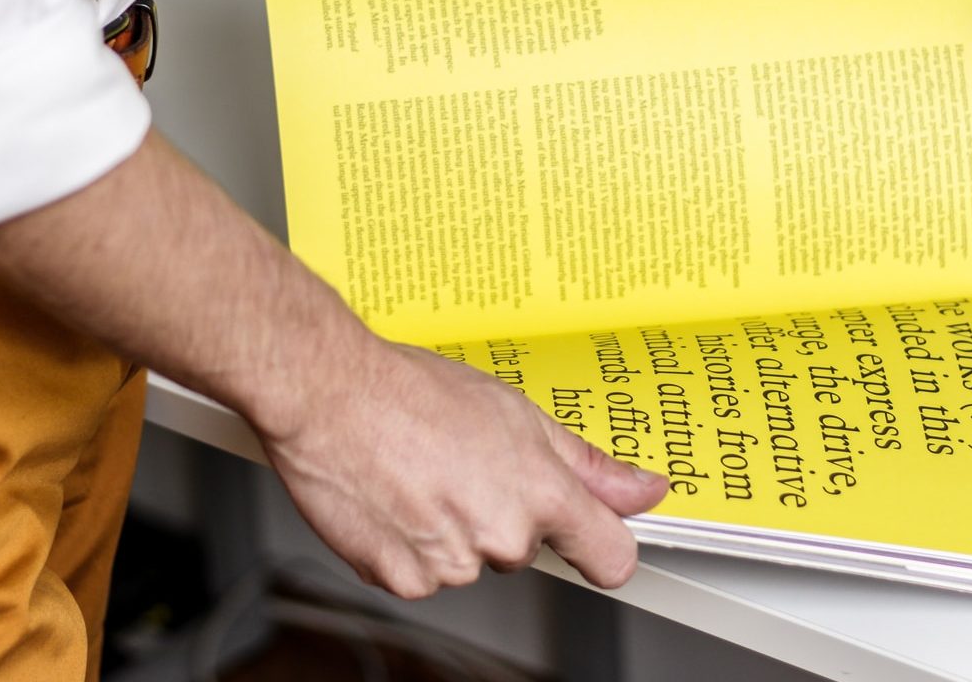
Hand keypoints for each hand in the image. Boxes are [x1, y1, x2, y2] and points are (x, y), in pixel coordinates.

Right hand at [260, 340, 668, 598]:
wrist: (329, 396)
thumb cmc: (411, 392)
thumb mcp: (516, 412)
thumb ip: (586, 464)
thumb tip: (643, 489)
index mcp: (540, 494)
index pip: (610, 556)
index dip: (603, 547)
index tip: (593, 536)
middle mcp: (502, 536)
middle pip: (525, 547)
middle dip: (502, 512)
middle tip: (464, 463)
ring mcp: (452, 564)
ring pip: (471, 560)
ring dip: (452, 529)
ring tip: (421, 473)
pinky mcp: (402, 580)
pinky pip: (422, 574)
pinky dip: (410, 545)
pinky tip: (395, 498)